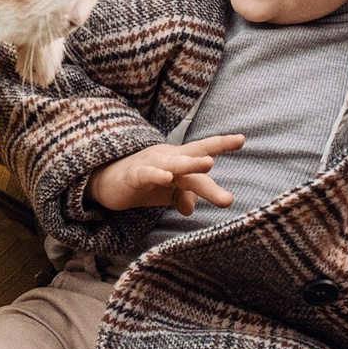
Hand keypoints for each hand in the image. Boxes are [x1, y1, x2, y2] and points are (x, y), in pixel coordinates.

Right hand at [88, 135, 244, 215]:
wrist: (105, 183)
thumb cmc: (143, 183)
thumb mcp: (166, 192)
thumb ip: (182, 196)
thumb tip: (190, 209)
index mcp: (178, 159)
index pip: (202, 150)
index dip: (221, 144)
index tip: (242, 139)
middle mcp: (167, 157)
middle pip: (193, 155)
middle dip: (212, 154)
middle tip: (236, 145)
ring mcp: (150, 164)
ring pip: (173, 163)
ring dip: (191, 163)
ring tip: (209, 163)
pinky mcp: (133, 175)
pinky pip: (147, 174)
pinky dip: (156, 175)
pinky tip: (166, 179)